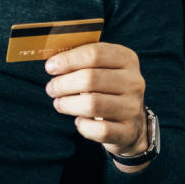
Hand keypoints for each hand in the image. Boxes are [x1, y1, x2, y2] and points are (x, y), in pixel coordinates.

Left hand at [45, 43, 147, 168]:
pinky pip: (99, 130)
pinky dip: (83, 126)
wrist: (132, 123)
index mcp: (127, 59)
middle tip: (51, 88)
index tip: (50, 67)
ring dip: (67, 104)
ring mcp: (133, 107)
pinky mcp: (128, 130)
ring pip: (92, 105)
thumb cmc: (107, 91)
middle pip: (90, 78)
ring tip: (59, 103)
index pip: (96, 53)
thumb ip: (82, 61)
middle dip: (63, 84)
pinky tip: (79, 121)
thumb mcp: (102, 69)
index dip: (68, 59)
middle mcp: (134, 82)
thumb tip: (53, 61)